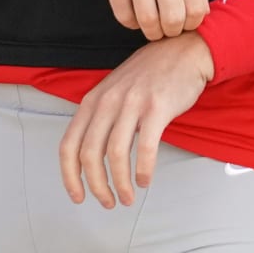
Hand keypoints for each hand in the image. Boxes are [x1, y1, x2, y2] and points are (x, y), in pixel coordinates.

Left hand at [58, 32, 214, 207]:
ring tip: (128, 196)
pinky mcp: (157, 107)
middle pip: (90, 155)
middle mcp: (108, 101)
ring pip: (116, 154)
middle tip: (108, 202)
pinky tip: (145, 179)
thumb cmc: (151, 73)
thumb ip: (100, 118)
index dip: (70, 177)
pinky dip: (144, 170)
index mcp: (93, 100)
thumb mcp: (114, 90)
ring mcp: (133, 103)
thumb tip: (91, 159)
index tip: (78, 196)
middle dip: (97, 186)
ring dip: (120, 183)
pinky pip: (146, 147)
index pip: (69, 145)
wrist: (184, 51)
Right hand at [87, 0, 211, 40]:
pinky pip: (124, 16)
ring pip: (147, 21)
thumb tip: (203, 12)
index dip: (194, 23)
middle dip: (172, 31)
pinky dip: (131, 23)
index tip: (187, 21)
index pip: (197, 6)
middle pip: (173, 18)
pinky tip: (135, 15)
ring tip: (153, 26)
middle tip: (169, 28)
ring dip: (152, 32)